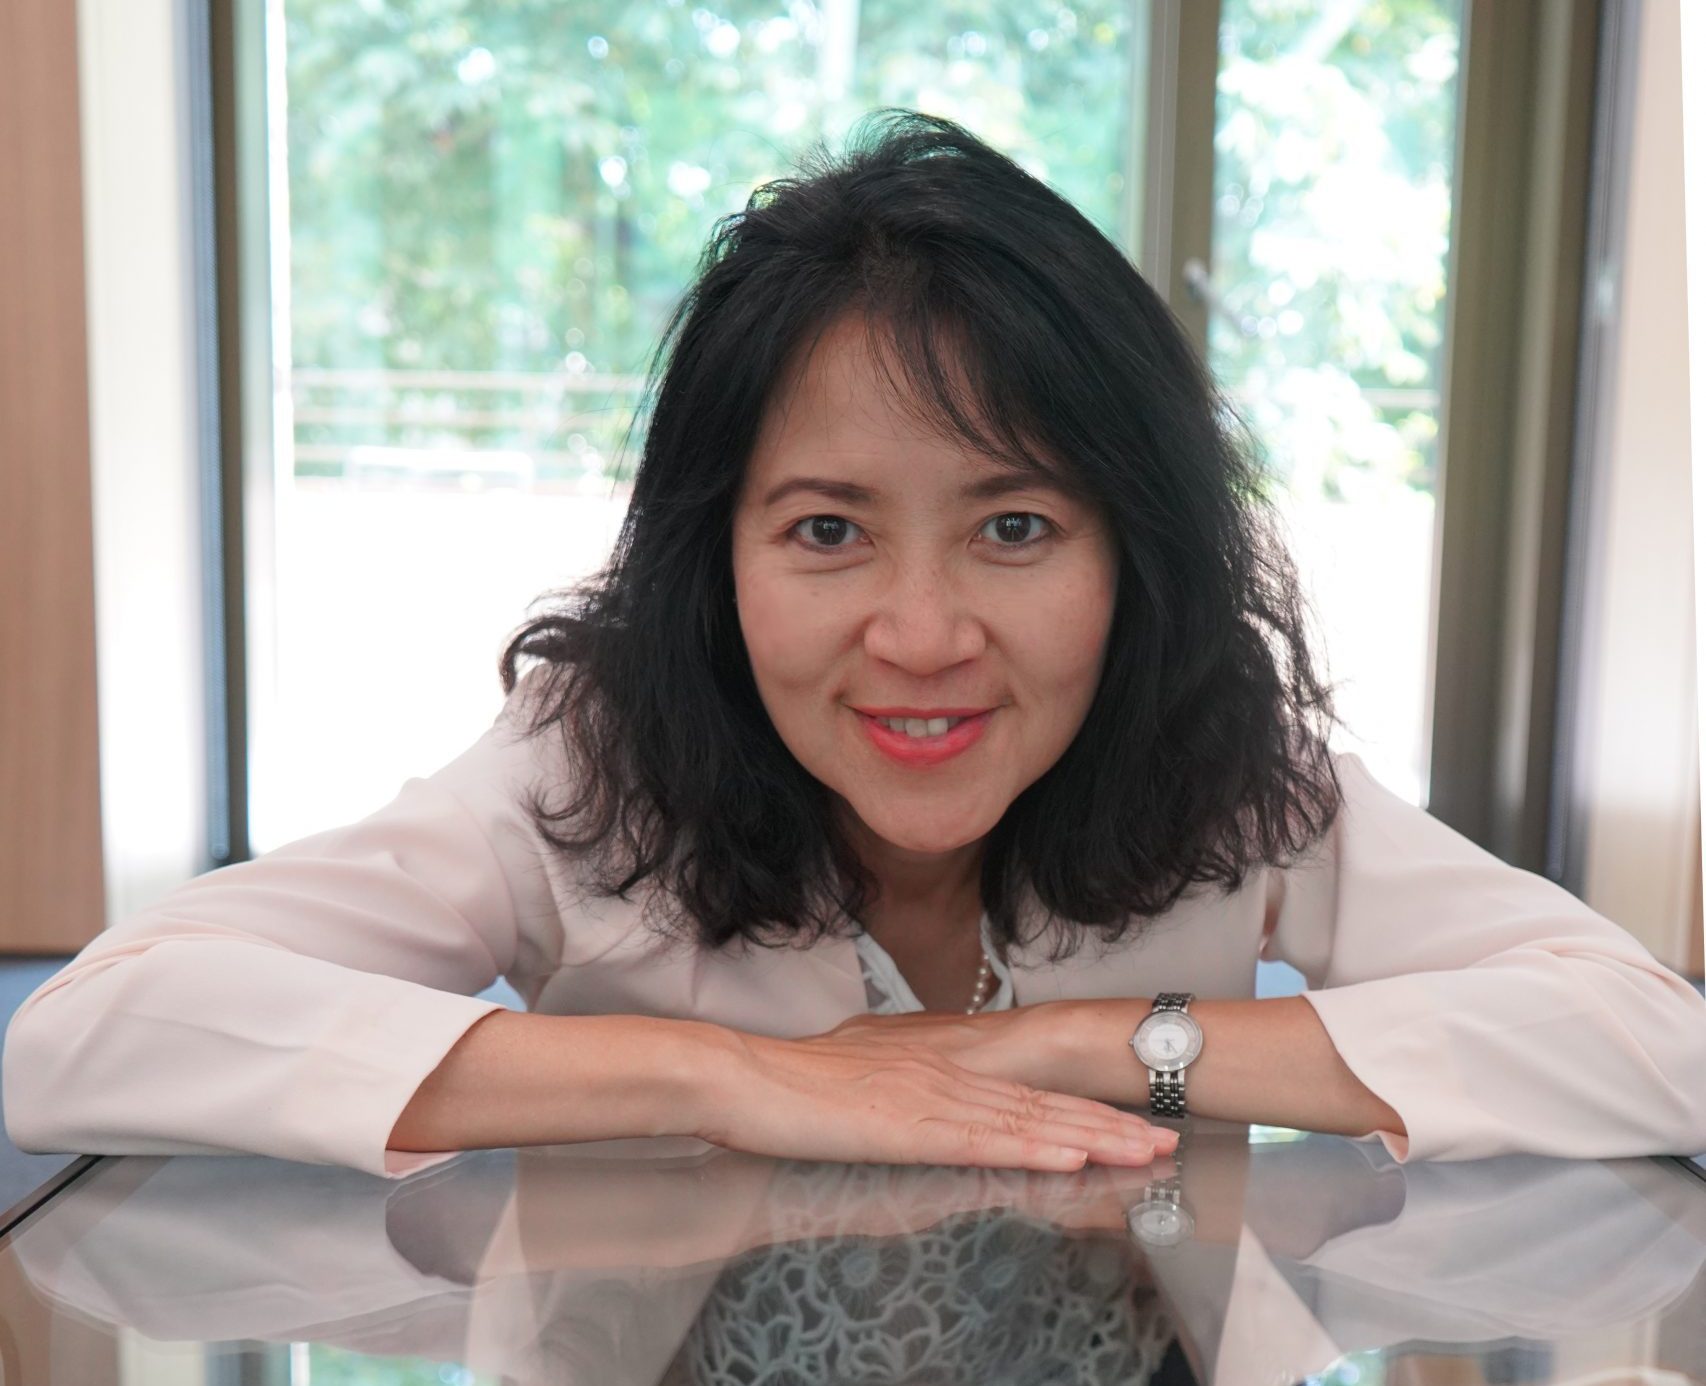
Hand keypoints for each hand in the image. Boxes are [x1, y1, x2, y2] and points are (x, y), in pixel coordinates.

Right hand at [689, 1022, 1179, 1172]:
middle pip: (1043, 1104)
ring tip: (1144, 1151)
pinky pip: (984, 1141)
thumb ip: (901, 1079)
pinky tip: (1070, 1156)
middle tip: (1168, 1140)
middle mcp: (947, 1076)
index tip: (1130, 1120)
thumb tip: (920, 1089)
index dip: (1081, 1106)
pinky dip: (1033, 1147)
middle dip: (1110, 1125)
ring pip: (1028, 1121)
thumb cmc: (792, 1082)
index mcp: (937, 1066)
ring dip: (1092, 1138)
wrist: (746, 1077)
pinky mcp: (910, 1127)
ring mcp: (932, 1099)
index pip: (1024, 1091)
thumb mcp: (859, 1071)